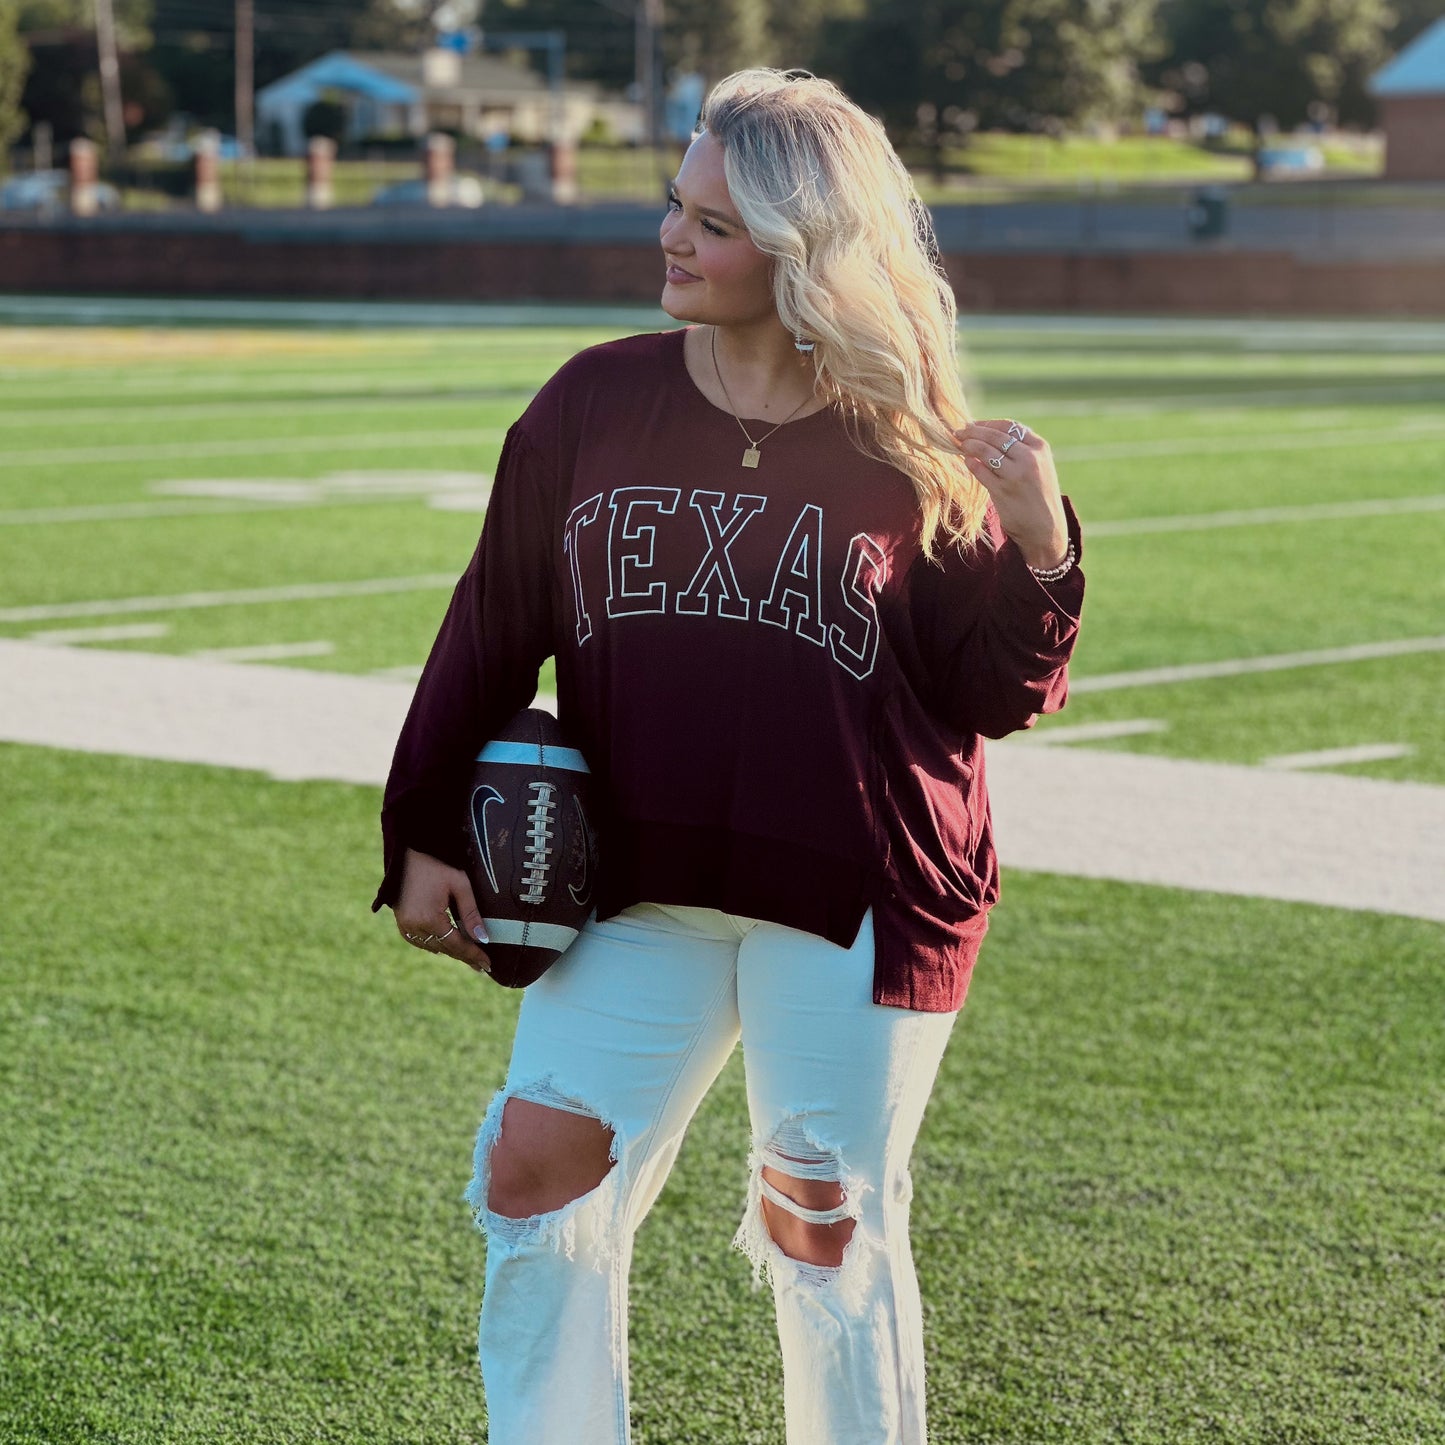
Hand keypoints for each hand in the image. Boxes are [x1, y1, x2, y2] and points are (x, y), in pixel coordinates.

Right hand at [394, 847, 492, 974]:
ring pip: (432, 947)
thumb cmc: (437, 865)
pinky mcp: (401, 922)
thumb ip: (471, 913)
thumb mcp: (460, 885)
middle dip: (464, 956)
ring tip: (468, 956)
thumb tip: (482, 939)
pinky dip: (433, 944)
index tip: (488, 965)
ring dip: (449, 951)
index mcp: (430, 919)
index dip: (473, 955)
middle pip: (445, 948)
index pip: (457, 945)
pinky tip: (444, 946)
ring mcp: (405, 926)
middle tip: (482, 965)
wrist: (408, 853)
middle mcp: (414, 927)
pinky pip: (419, 941)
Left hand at [952, 419, 1068, 570]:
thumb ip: (1021, 449)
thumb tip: (989, 434)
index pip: (1009, 426)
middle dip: (973, 432)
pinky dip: (971, 464)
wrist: (1046, 527)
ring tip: (959, 444)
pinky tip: (966, 461)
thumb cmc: (1038, 495)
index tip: (973, 425)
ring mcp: (1016, 474)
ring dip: (969, 445)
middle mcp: (1029, 458)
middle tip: (959, 432)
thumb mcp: (1039, 466)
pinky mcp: (1003, 490)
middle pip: (995, 436)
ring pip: (986, 451)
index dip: (988, 424)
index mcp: (1040, 447)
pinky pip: (981, 471)